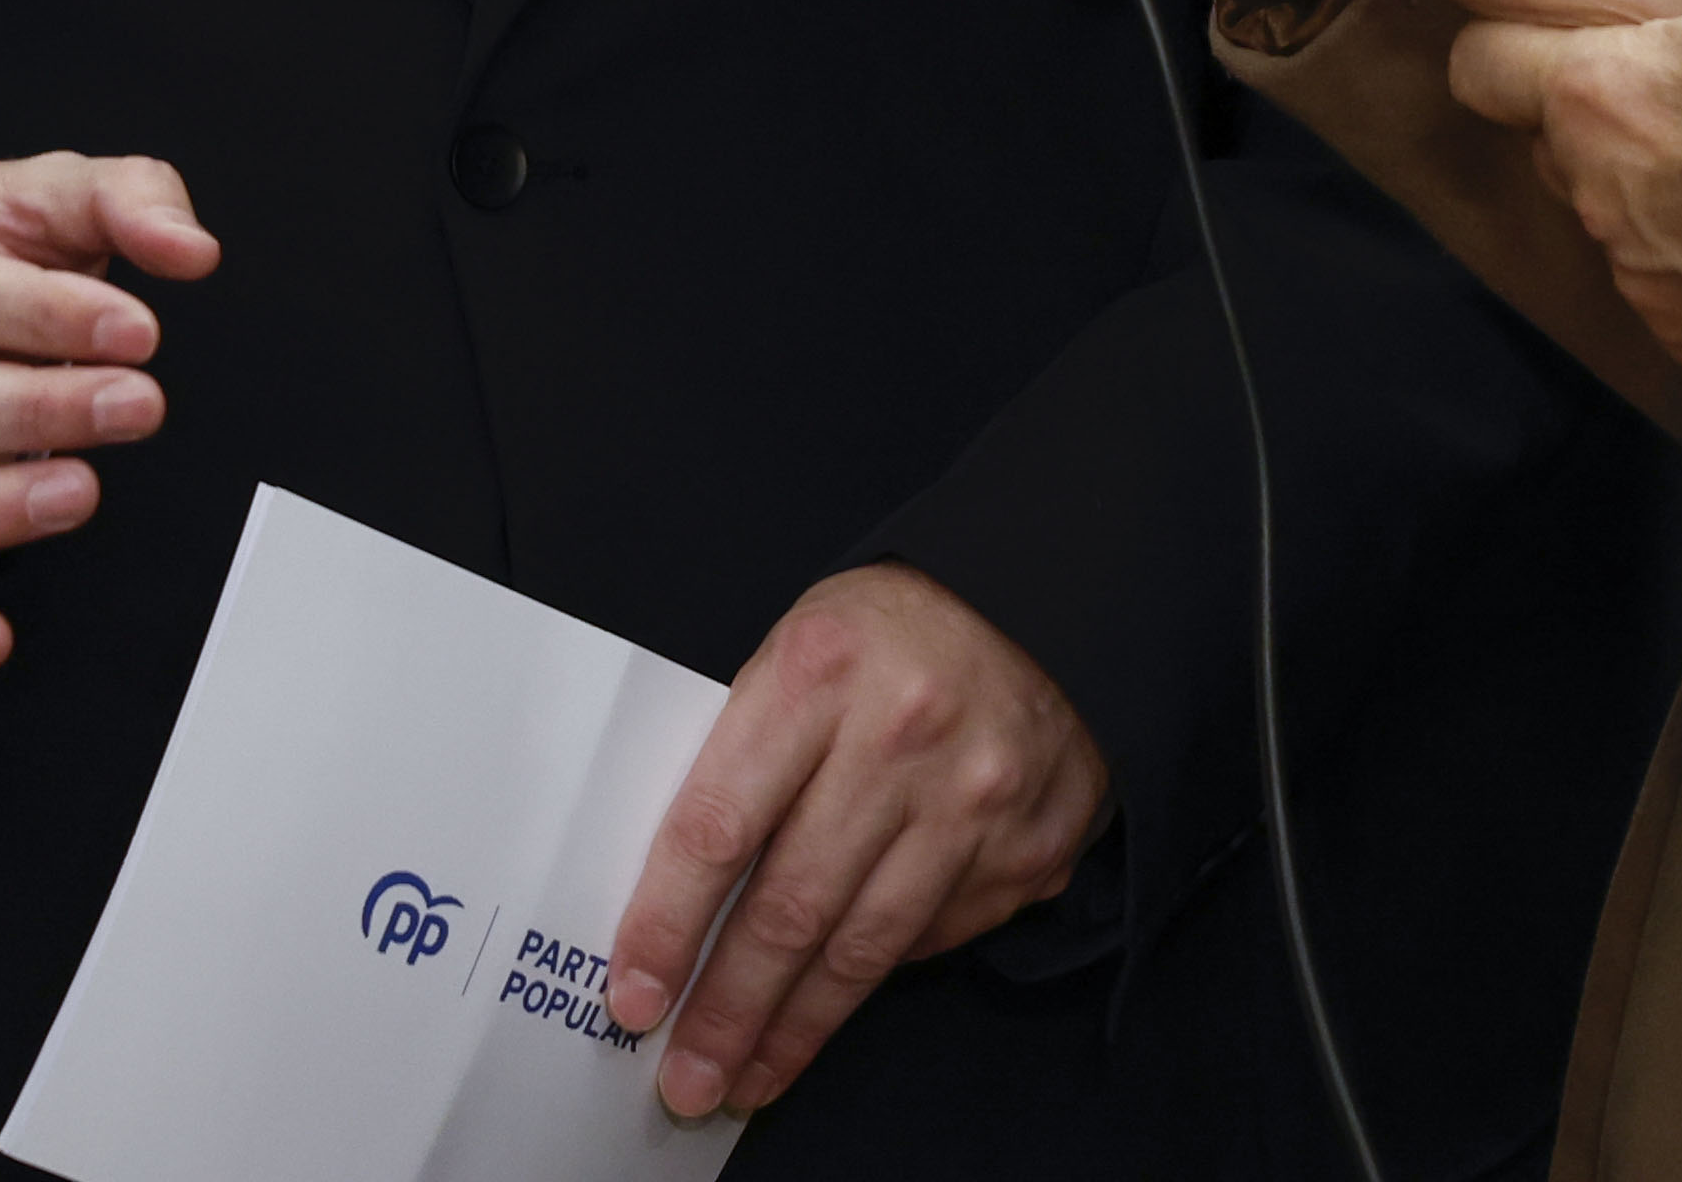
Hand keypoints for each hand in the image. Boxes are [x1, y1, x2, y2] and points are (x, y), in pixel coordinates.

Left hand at [601, 566, 1107, 1119]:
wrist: (1047, 602)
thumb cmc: (889, 632)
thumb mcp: (799, 647)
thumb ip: (747, 753)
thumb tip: (683, 894)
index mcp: (820, 672)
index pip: (720, 824)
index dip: (668, 924)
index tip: (634, 995)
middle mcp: (902, 738)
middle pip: (792, 907)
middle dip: (728, 1010)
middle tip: (685, 1080)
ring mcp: (975, 801)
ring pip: (866, 946)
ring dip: (796, 1028)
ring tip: (746, 1078)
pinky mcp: (1029, 849)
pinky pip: (933, 938)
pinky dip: (875, 976)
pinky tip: (832, 1005)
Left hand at [1445, 0, 1681, 387]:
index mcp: (1601, 96)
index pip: (1482, 66)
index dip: (1513, 45)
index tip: (1556, 36)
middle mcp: (1596, 188)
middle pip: (1555, 137)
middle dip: (1598, 115)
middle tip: (1680, 89)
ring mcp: (1637, 269)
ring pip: (1610, 210)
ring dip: (1651, 185)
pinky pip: (1666, 282)